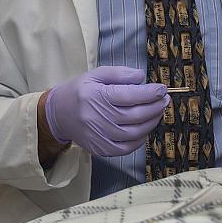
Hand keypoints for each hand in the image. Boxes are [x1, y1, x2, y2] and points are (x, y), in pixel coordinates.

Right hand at [44, 66, 167, 156]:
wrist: (58, 114)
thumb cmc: (79, 91)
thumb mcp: (95, 75)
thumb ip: (119, 74)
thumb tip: (141, 76)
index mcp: (96, 96)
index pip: (130, 96)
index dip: (150, 93)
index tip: (161, 89)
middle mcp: (98, 118)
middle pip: (135, 115)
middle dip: (155, 107)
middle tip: (164, 100)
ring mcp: (99, 136)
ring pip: (134, 133)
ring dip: (151, 122)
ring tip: (157, 112)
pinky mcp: (101, 149)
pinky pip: (127, 148)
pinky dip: (140, 139)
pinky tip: (144, 128)